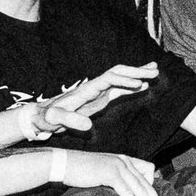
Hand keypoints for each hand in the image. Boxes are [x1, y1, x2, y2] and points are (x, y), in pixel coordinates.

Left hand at [37, 63, 157, 134]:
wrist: (40, 115)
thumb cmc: (46, 118)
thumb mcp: (54, 119)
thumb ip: (69, 120)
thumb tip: (88, 124)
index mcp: (86, 90)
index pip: (108, 79)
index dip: (124, 81)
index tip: (140, 85)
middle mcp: (93, 87)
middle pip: (117, 73)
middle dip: (136, 71)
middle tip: (155, 71)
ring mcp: (97, 92)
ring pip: (120, 78)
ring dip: (137, 74)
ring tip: (155, 71)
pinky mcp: (99, 98)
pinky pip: (119, 89)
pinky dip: (132, 85)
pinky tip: (144, 85)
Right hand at [56, 151, 160, 195]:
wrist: (63, 164)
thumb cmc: (80, 171)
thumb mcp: (104, 172)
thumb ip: (117, 178)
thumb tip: (127, 195)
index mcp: (125, 160)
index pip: (149, 172)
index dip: (151, 189)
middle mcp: (125, 161)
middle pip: (148, 184)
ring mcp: (118, 166)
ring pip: (141, 189)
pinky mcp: (110, 173)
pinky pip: (127, 192)